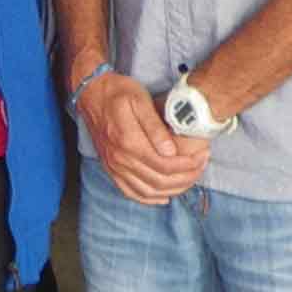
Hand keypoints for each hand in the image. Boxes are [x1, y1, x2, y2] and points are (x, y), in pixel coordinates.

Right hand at [80, 72, 206, 204]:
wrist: (90, 93)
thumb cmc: (117, 93)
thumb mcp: (139, 100)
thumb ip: (155, 127)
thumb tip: (171, 152)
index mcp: (129, 142)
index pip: (165, 165)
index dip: (187, 165)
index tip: (201, 157)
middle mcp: (120, 159)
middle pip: (159, 181)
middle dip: (185, 178)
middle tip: (201, 166)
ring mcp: (114, 166)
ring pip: (147, 191)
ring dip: (172, 190)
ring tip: (189, 179)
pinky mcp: (110, 169)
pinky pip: (130, 192)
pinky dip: (149, 199)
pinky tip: (163, 196)